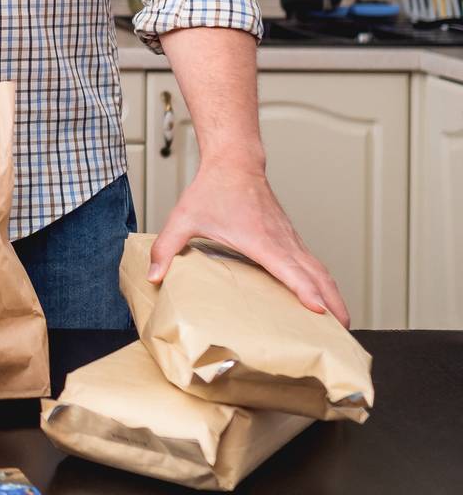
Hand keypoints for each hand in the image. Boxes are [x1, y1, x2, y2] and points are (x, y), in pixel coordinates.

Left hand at [150, 160, 350, 326]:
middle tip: (343, 334)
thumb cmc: (212, 190)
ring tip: (343, 323)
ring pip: (321, 270)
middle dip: (334, 305)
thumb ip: (166, 247)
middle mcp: (282, 242)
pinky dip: (325, 282)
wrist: (235, 162)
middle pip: (317, 276)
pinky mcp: (290, 238)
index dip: (305, 290)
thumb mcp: (183, 218)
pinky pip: (314, 264)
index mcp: (260, 240)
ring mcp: (290, 239)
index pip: (288, 269)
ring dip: (335, 295)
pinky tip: (326, 296)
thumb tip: (153, 275)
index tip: (320, 310)